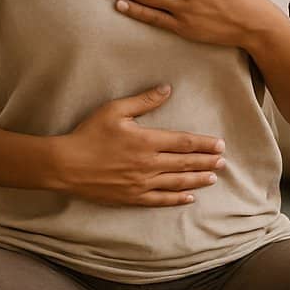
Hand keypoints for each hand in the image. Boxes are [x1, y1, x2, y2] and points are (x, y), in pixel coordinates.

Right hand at [50, 84, 225, 206]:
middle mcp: (148, 164)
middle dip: (207, 161)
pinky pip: (159, 200)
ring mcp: (140, 183)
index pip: (184, 142)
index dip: (204, 144)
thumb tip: (167, 89)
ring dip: (197, 179)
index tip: (220, 145)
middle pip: (185, 163)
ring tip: (214, 177)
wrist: (64, 165)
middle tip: (224, 161)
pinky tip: (189, 198)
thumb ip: (144, 101)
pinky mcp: (131, 197)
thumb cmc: (88, 134)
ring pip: (176, 182)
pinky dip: (176, 199)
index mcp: (147, 141)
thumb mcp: (115, 110)